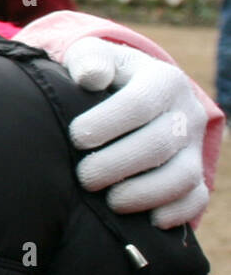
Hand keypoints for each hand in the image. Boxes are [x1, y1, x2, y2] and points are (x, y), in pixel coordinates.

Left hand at [64, 37, 207, 229]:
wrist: (131, 91)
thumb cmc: (103, 74)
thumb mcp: (93, 55)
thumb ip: (88, 59)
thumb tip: (90, 76)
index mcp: (163, 80)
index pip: (139, 104)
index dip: (107, 124)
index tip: (77, 138)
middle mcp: (187, 113)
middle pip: (159, 144)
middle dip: (118, 165)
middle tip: (85, 177)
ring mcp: (194, 146)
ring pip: (183, 177)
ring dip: (145, 194)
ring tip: (111, 201)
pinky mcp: (196, 174)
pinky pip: (196, 198)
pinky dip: (175, 213)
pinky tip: (148, 219)